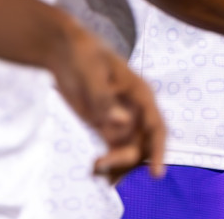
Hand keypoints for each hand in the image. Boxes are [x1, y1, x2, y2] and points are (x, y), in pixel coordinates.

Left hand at [48, 20, 166, 180]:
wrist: (63, 49)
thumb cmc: (83, 53)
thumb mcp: (92, 73)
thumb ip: (104, 99)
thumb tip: (120, 122)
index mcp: (140, 93)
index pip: (156, 127)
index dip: (159, 151)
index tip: (156, 174)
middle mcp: (134, 110)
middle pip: (142, 144)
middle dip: (128, 161)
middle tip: (103, 168)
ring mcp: (119, 119)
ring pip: (128, 151)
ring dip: (117, 166)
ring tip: (95, 171)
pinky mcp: (103, 125)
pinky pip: (112, 150)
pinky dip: (107, 164)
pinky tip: (94, 172)